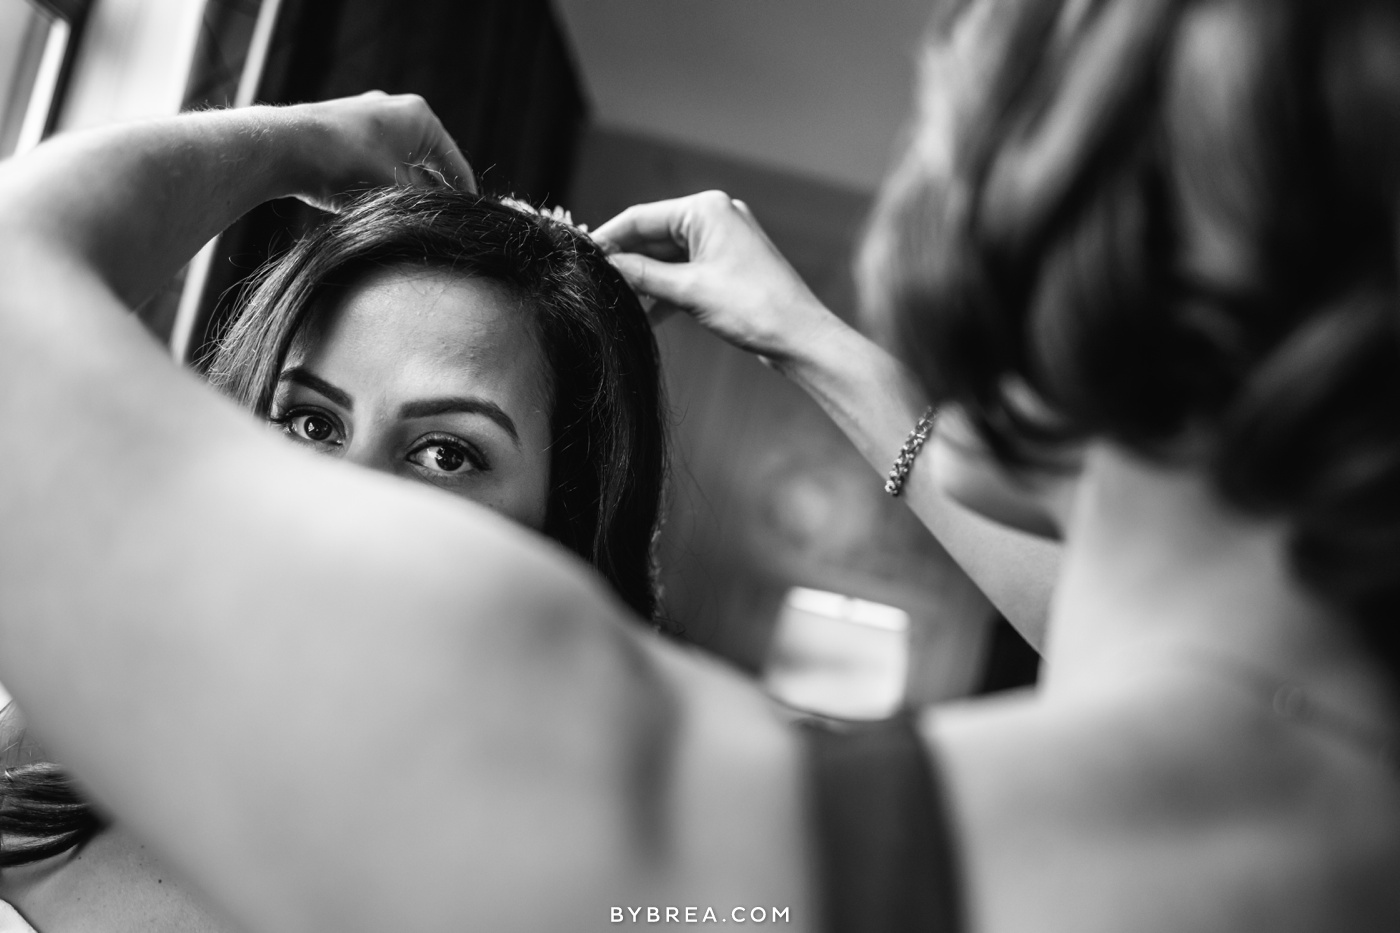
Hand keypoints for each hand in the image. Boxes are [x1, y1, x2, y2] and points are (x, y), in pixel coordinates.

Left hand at [279, 92, 476, 210]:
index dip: (464, 197)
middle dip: (433, 192)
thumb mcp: (398, 193)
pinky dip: (382, 181)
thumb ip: (426, 202)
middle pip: (429, 161)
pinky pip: (376, 158)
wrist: (284, 148)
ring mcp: (368, 115)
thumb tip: (444, 214)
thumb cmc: (346, 167)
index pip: (455, 165)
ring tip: (407, 218)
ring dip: (405, 189)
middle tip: (439, 223)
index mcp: (421, 118)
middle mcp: (397, 108)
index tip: (470, 221)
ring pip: (400, 160)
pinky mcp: (344, 126)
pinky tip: (377, 204)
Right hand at [591, 191, 842, 364]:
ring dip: (644, 278)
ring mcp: (722, 242)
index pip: (641, 217)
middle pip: (653, 235)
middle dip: (626, 259)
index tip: (580, 255)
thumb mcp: (689, 291)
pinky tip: (646, 314)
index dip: (608, 237)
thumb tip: (607, 266)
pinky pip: (685, 272)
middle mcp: (715, 217)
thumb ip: (643, 275)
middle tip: (593, 282)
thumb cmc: (754, 307)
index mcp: (706, 209)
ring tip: (615, 299)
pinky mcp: (726, 268)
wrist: (800, 336)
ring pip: (668, 257)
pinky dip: (666, 290)